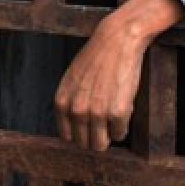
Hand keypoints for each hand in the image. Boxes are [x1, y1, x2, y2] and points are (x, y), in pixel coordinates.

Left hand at [54, 0, 184, 150]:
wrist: (117, 41)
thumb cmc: (96, 59)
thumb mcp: (72, 80)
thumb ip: (70, 103)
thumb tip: (75, 130)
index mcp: (62, 102)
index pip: (67, 136)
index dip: (80, 133)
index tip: (89, 128)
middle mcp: (76, 110)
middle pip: (84, 143)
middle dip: (95, 137)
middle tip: (104, 125)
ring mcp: (96, 112)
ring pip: (100, 144)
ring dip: (108, 135)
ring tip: (112, 119)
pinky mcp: (117, 112)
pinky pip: (119, 134)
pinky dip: (122, 127)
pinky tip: (122, 111)